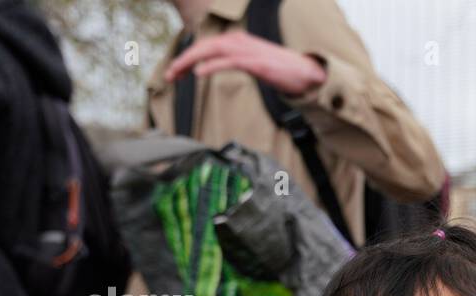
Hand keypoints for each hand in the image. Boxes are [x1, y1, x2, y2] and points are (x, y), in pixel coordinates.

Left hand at [165, 31, 327, 97]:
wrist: (307, 74)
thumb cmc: (283, 71)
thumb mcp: (253, 63)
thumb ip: (235, 62)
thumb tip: (218, 67)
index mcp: (238, 41)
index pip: (206, 46)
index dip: (187, 57)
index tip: (175, 72)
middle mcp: (239, 41)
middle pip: (203, 46)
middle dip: (182, 60)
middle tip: (168, 75)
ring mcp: (247, 51)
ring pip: (210, 51)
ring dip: (190, 62)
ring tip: (176, 74)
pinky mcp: (254, 62)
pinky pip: (227, 62)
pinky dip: (210, 66)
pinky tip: (198, 73)